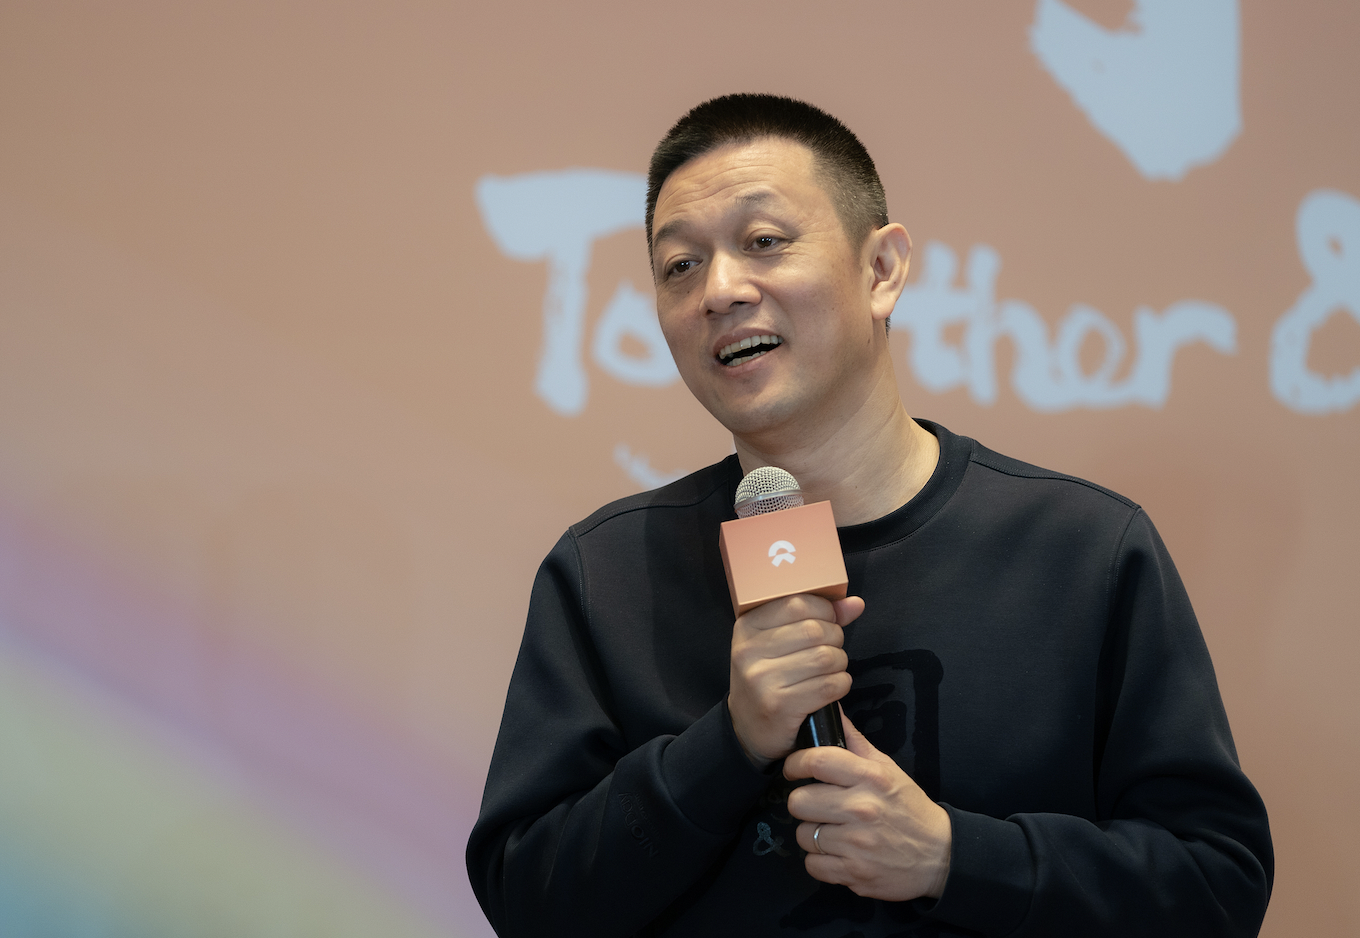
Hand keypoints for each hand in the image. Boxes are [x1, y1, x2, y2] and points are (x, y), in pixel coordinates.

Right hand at [728, 594, 864, 766]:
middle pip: (815, 630)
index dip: (824, 611)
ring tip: (829, 671)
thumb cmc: (771, 678)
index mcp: (748, 626)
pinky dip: (840, 685)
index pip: (798, 604)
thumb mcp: (781, 642)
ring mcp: (762, 679)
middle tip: (829, 651)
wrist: (749, 728)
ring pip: (826, 657)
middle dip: (835, 639)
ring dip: (839, 664)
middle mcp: (749, 651)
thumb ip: (819, 618)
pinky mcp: (779, 706)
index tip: (826, 623)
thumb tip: (855, 604)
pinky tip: (830, 688)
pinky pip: (829, 685)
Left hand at [783, 709, 951, 900]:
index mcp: (870, 778)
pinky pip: (813, 865)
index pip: (816, 761)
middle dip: (803, 803)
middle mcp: (862, 809)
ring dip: (812, 834)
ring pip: (803, 834)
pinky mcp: (855, 873)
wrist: (940, 856)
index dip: (796, 763)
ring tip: (831, 830)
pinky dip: (820, 861)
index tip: (794, 769)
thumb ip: (856, 742)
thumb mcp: (887, 769)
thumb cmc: (909, 808)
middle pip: (799, 801)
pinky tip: (836, 853)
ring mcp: (857, 844)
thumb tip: (832, 712)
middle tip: (817, 805)